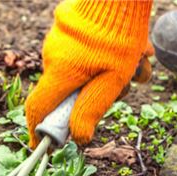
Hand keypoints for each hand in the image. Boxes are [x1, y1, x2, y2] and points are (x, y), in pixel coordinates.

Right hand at [26, 0, 152, 147]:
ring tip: (139, 63)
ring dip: (110, 75)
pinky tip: (134, 50)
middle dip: (97, 95)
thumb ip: (92, 110)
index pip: (38, 108)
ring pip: (81, 72)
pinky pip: (84, 54)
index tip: (39, 144)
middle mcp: (53, 56)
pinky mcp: (68, 29)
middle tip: (126, 87)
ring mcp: (58, 40)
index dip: (36, 130)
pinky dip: (105, 58)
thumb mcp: (113, 79)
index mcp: (60, 72)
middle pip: (69, 91)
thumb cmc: (119, 34)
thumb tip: (79, 139)